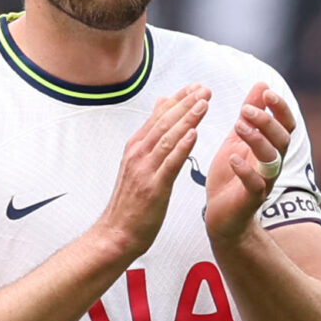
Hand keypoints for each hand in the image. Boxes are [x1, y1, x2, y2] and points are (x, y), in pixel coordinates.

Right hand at [92, 85, 209, 261]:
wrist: (116, 233)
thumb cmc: (130, 202)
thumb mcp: (138, 164)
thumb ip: (151, 137)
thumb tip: (161, 106)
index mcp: (136, 147)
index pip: (159, 116)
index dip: (179, 99)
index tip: (196, 86)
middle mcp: (138, 154)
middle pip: (164, 122)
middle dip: (185, 103)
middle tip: (204, 88)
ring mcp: (145, 170)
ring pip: (167, 138)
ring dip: (186, 119)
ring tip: (203, 103)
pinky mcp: (153, 188)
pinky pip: (169, 164)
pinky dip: (181, 147)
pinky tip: (193, 134)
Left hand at [205, 85, 294, 243]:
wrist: (221, 217)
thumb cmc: (230, 176)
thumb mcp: (238, 139)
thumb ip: (250, 115)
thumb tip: (262, 84)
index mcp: (271, 149)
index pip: (286, 125)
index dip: (280, 108)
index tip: (266, 93)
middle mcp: (272, 165)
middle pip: (283, 140)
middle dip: (267, 121)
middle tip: (246, 110)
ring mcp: (263, 183)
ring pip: (271, 159)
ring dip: (256, 139)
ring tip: (238, 126)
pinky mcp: (250, 200)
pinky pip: (254, 185)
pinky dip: (245, 170)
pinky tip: (233, 158)